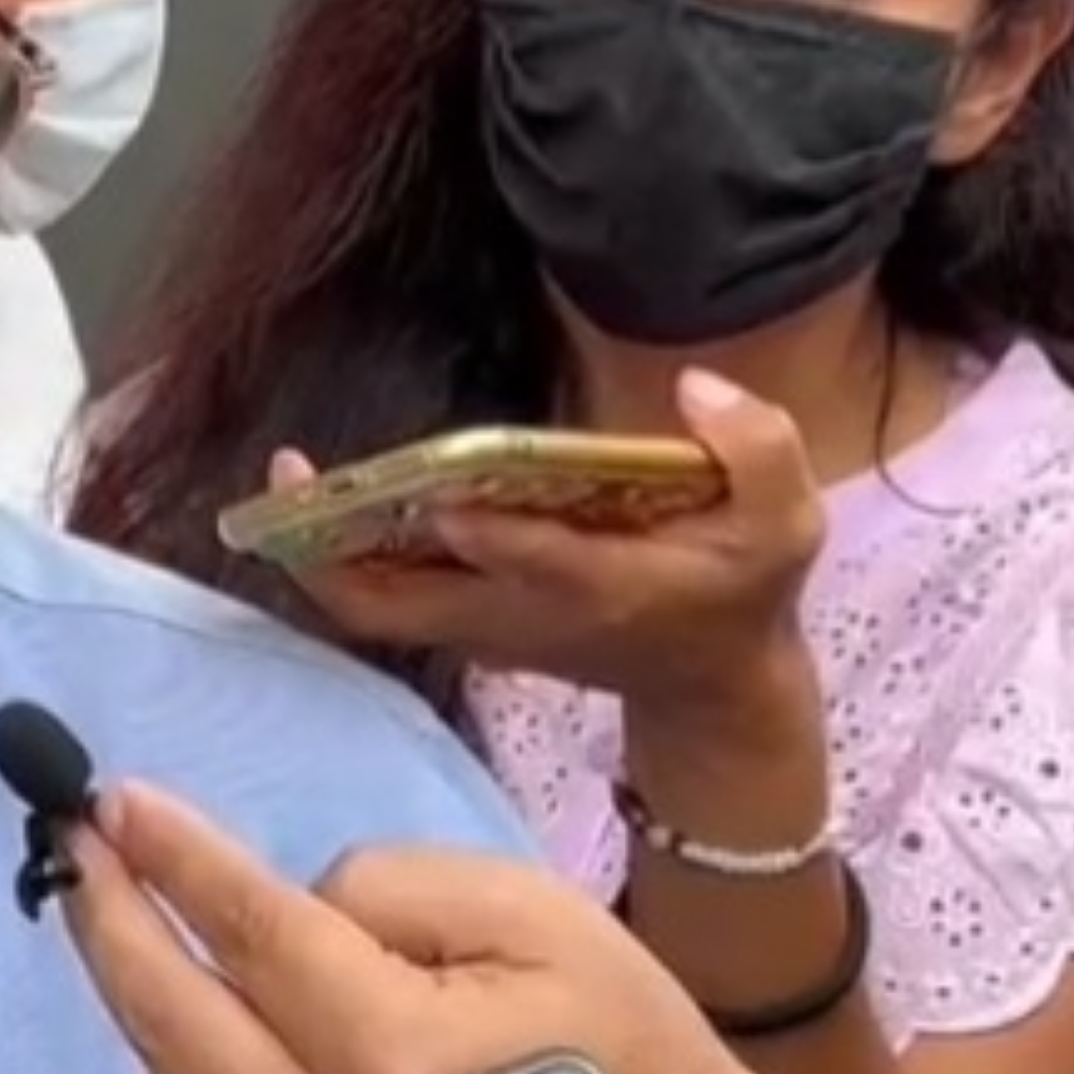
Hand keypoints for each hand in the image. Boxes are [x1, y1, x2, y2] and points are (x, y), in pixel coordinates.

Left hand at [62, 780, 732, 1073]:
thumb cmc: (615, 1050)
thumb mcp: (535, 918)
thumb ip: (390, 887)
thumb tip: (284, 902)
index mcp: (393, 1051)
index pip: (244, 926)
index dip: (166, 854)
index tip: (105, 800)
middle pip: (163, 1017)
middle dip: (102, 917)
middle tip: (78, 851)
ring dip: (158, 1031)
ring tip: (192, 974)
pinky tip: (227, 1065)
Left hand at [274, 367, 824, 709]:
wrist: (711, 686)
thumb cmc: (741, 592)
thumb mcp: (787, 528)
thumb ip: (759, 452)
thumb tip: (699, 387)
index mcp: (603, 587)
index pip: (536, 566)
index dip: (493, 538)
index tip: (447, 494)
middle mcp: (520, 614)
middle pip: (400, 605)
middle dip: (336, 553)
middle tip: (291, 476)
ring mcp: (483, 628)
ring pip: (375, 608)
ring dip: (320, 554)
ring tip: (287, 477)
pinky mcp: (466, 625)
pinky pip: (381, 601)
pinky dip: (341, 558)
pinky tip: (318, 496)